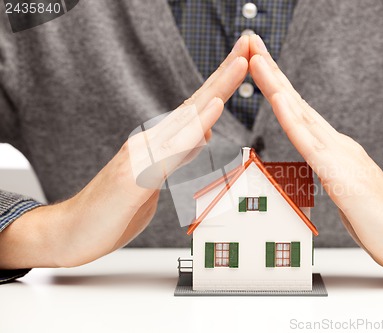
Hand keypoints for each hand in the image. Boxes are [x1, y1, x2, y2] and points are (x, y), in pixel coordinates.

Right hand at [0, 37, 249, 268]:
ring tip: (241, 63)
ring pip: (186, 118)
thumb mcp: (153, 181)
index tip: (244, 62)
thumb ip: (177, 156)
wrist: (70, 232)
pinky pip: (170, 150)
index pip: (196, 110)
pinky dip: (193, 128)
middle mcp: (150, 142)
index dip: (221, 85)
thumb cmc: (114, 209)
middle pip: (195, 103)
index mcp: (159, 145)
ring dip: (217, 89)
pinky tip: (211, 109)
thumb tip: (200, 137)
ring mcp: (140, 156)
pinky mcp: (134, 177)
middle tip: (249, 45)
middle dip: (225, 74)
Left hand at [248, 35, 382, 278]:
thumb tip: (319, 165)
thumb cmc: (377, 219)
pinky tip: (279, 98)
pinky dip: (293, 119)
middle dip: (272, 72)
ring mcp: (341, 156)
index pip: (298, 112)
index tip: (257, 62)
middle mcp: (335, 144)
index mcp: (332, 148)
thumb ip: (330, 172)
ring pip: (301, 115)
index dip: (276, 85)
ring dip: (276, 84)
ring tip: (256, 58)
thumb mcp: (344, 191)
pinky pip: (311, 144)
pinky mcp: (342, 176)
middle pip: (297, 102)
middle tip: (251, 42)